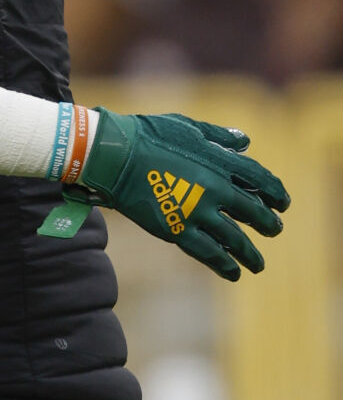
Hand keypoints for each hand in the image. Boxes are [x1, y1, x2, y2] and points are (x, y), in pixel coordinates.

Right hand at [77, 109, 289, 281]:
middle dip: (268, 224)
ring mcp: (198, 212)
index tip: (282, 203)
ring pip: (235, 239)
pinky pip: (208, 253)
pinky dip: (223, 265)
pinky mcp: (177, 230)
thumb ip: (219, 137)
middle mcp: (217, 189)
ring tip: (258, 265)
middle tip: (274, 230)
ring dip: (250, 254)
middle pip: (253, 212)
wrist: (116, 156)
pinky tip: (233, 273)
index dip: (275, 194)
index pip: (261, 181)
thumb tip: (244, 141)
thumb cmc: (149, 135)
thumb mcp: (189, 126)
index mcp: (221, 161)